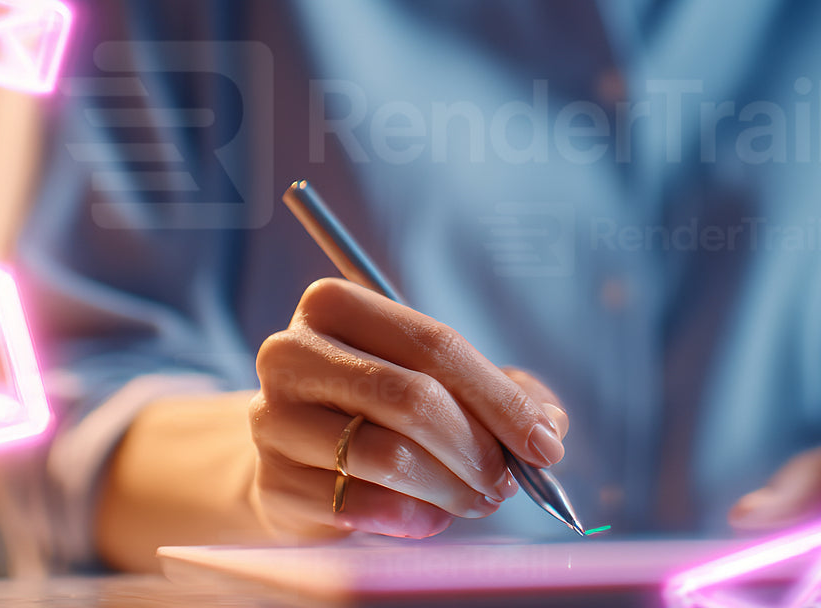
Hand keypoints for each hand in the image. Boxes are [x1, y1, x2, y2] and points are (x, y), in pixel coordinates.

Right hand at [247, 278, 569, 539]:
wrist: (293, 457)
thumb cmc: (375, 407)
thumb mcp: (432, 378)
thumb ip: (500, 391)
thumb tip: (549, 426)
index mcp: (334, 304)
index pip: (436, 345)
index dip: (501, 399)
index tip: (545, 443)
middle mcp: (291, 352)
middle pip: (413, 399)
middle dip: (478, 448)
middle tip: (506, 481)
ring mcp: (273, 418)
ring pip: (390, 456)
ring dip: (451, 489)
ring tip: (474, 500)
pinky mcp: (272, 482)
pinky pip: (361, 506)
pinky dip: (412, 517)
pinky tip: (427, 516)